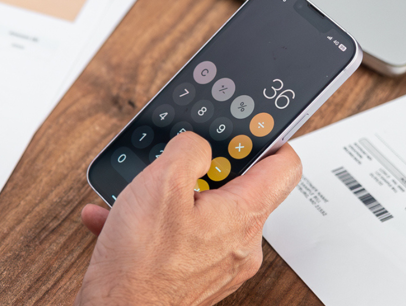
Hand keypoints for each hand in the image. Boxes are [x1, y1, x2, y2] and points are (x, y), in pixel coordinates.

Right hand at [74, 133, 301, 305]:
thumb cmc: (141, 262)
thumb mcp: (160, 182)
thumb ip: (188, 150)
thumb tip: (197, 144)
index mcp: (243, 215)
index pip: (284, 166)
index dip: (269, 139)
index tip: (249, 128)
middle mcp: (241, 243)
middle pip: (238, 188)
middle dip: (201, 170)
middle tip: (174, 164)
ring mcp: (220, 264)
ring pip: (203, 214)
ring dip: (168, 198)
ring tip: (138, 195)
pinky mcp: (197, 277)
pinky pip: (182, 239)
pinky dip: (154, 225)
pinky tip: (121, 220)